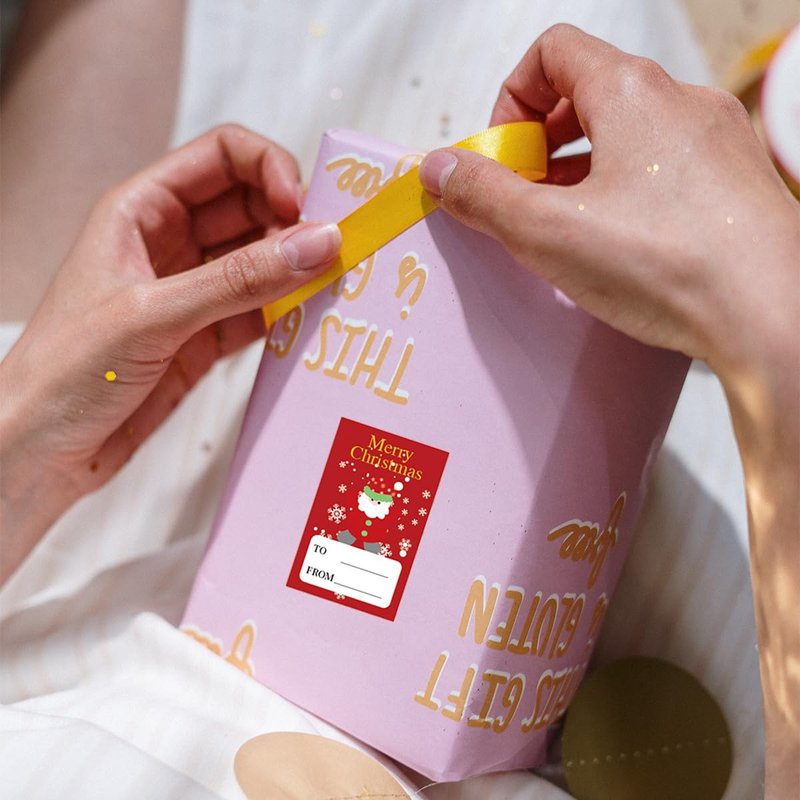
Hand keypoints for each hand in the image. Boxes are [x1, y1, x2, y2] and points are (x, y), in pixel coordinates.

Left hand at [0, 124, 340, 581]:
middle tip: (332, 250)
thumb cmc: (64, 372)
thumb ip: (239, 280)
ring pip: (262, 261)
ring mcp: (193, 292)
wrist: (43, 450)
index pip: (222, 157)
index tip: (302, 208)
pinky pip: (260, 311)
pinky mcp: (207, 338)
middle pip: (252, 206)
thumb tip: (315, 244)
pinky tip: (308, 320)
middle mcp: (171, 244)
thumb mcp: (154, 316)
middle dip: (294, 221)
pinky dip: (288, 313)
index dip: (270, 169)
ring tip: (331, 285)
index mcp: (142, 211)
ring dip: (297, 270)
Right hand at [420, 25, 798, 797]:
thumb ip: (485, 201)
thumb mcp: (559, 233)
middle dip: (530, 160)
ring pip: (615, 162)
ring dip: (569, 205)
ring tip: (539, 271)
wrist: (795, 328)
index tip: (486, 164)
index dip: (504, 95)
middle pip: (579, 106)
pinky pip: (644, 208)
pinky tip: (591, 294)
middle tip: (504, 230)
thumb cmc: (688, 274)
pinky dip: (608, 234)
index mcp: (631, 106)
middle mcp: (674, 124)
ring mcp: (704, 172)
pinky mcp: (718, 224)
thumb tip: (423, 179)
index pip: (550, 53)